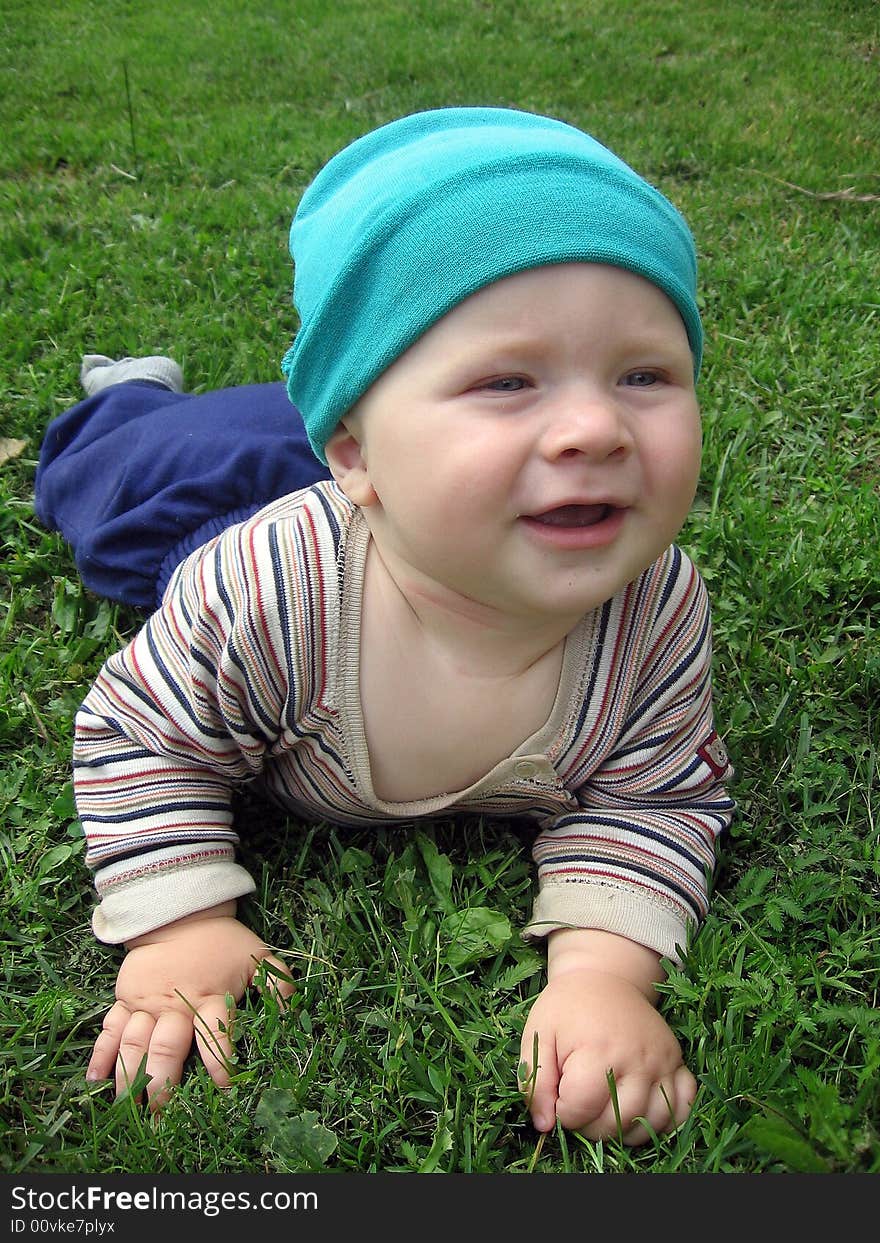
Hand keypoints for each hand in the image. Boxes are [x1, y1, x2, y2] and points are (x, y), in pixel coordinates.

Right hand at [86, 903, 293, 1110]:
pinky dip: (101, 1054)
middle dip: (164, 1083)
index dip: (220, 1062)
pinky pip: (110, 1028)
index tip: (225, 1088)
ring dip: (130, 1076)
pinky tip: (95, 1080)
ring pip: (135, 1043)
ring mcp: (147, 1003)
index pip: (215, 1034)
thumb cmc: (222, 943)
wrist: (180, 915)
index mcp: (210, 997)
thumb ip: (276, 983)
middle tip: (161, 1115)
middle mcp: (175, 1004)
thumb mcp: (256, 957)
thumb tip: (292, 1012)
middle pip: (168, 1047)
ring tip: (126, 1107)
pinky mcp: (125, 999)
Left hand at [519, 932, 695, 1144]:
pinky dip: (665, 1119)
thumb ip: (536, 1081)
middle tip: (579, 1103)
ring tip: (605, 1107)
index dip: (563, 1113)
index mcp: (598, 1049)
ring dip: (624, 1129)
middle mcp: (637, 1059)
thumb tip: (544, 1125)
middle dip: (590, 1126)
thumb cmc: (567, 1008)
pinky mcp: (678, 1062)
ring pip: (651, 1123)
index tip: (558, 1095)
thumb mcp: (538, 1035)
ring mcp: (663, 1062)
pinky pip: (683, 1107)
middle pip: (616, 1123)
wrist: (604, 977)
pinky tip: (640, 1109)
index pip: (581, 1109)